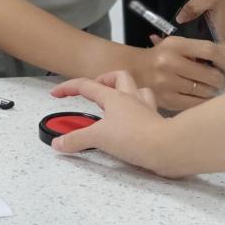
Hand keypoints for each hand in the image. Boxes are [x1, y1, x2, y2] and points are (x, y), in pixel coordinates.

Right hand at [49, 71, 168, 171]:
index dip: (68, 88)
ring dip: (126, 90)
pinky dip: (141, 108)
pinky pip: (149, 106)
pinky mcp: (156, 121)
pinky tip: (136, 117)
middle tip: (95, 91)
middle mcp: (130, 98)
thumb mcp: (98, 138)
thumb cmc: (134, 137)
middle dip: (105, 79)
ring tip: (117, 100)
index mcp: (113, 97)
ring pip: (137, 88)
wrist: (167, 148)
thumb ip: (76, 139)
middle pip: (118, 76)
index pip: (85, 85)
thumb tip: (58, 143)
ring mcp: (145, 108)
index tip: (57, 93)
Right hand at [131, 34, 224, 110]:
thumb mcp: (185, 46)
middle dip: (219, 79)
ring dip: (211, 92)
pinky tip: (201, 98)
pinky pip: (196, 105)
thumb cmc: (165, 56)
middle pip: (210, 74)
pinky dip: (204, 102)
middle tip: (217, 80)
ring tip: (206, 88)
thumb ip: (216, 48)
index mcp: (176, 45)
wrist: (134, 71)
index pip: (210, 50)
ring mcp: (166, 83)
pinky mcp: (166, 100)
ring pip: (204, 92)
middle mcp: (169, 62)